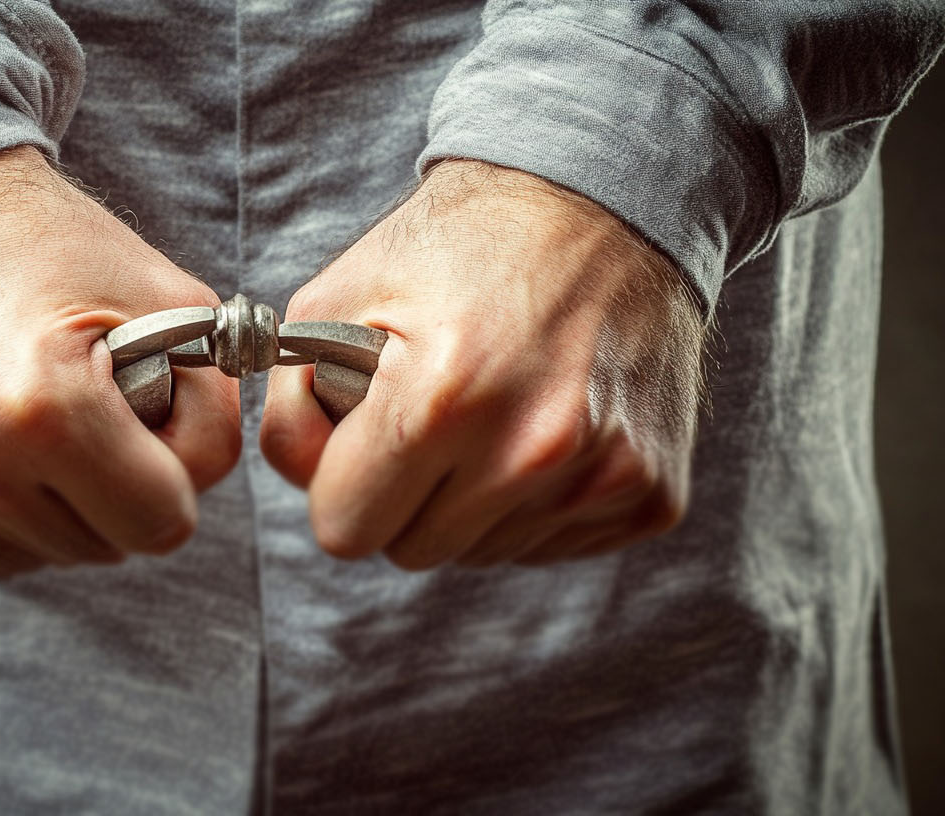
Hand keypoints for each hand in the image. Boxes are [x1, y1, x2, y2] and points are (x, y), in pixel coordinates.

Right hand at [0, 147, 239, 577]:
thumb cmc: (33, 244)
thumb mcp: (158, 295)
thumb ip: (212, 403)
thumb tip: (203, 480)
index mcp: (43, 408)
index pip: (161, 525)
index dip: (168, 474)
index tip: (142, 422)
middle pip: (94, 548)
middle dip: (103, 488)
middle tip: (73, 403)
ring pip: (22, 558)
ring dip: (36, 505)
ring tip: (10, 413)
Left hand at [261, 160, 704, 568]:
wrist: (603, 203)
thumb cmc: (456, 249)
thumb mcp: (338, 300)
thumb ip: (293, 409)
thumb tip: (308, 484)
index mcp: (438, 400)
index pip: (345, 532)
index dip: (342, 485)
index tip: (364, 439)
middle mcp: (528, 450)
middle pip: (413, 550)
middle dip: (405, 495)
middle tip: (432, 414)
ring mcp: (602, 477)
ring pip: (483, 553)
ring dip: (473, 499)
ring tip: (496, 407)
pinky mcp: (652, 493)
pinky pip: (552, 546)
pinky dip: (537, 501)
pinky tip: (549, 423)